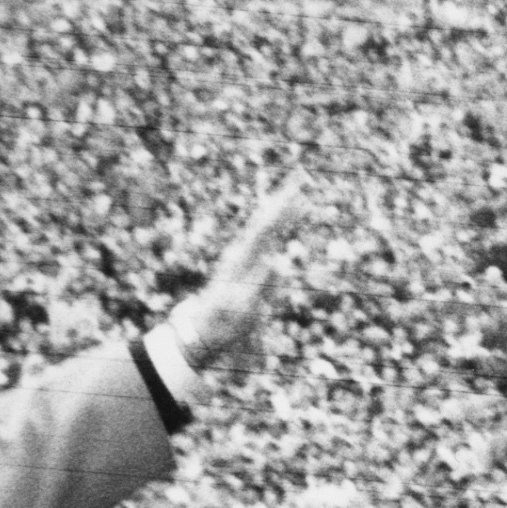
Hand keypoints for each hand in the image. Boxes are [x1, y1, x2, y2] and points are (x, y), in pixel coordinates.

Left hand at [173, 173, 311, 373]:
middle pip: (265, 218)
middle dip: (285, 198)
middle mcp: (241, 251)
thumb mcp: (243, 311)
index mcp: (242, 260)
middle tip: (303, 176)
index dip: (283, 210)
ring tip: (299, 188)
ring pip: (265, 224)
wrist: (203, 331)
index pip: (266, 228)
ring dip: (282, 206)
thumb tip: (278, 261)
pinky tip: (285, 215)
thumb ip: (261, 286)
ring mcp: (242, 256)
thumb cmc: (224, 325)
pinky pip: (265, 235)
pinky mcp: (245, 262)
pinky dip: (278, 222)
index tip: (300, 192)